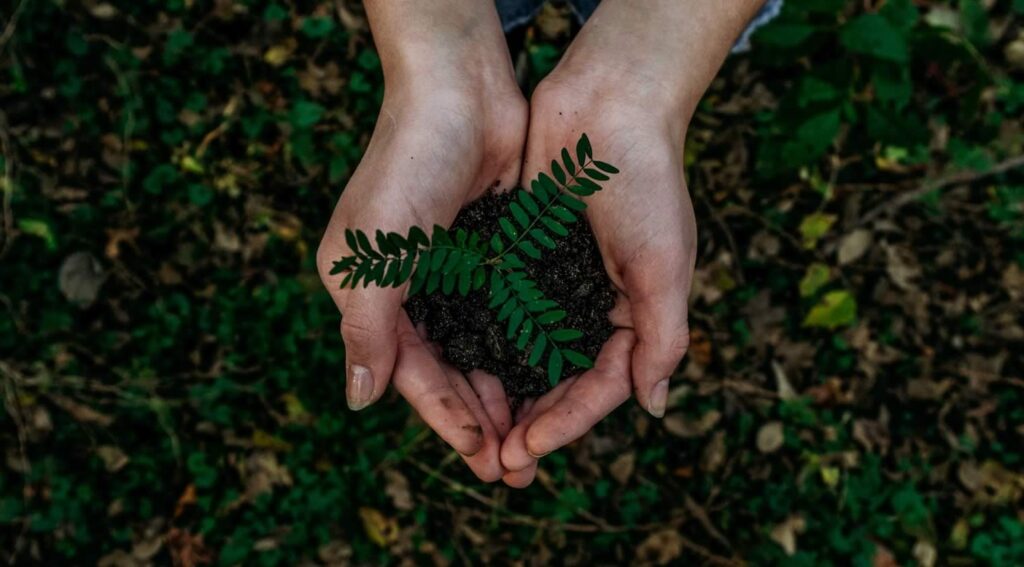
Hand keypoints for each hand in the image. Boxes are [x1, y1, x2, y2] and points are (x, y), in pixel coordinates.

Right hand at [316, 1, 526, 480]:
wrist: (460, 91)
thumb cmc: (406, 166)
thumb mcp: (374, 254)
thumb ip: (367, 328)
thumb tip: (358, 400)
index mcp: (369, 293)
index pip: (408, 372)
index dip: (444, 416)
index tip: (482, 454)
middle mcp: (409, 289)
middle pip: (447, 371)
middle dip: (479, 420)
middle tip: (515, 468)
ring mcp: (453, 272)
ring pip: (480, 350)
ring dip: (504, 394)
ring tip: (534, 439)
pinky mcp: (491, 254)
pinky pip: (508, 316)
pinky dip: (523, 350)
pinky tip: (548, 379)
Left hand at [498, 0, 763, 483]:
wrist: (607, 105)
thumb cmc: (646, 183)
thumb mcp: (665, 265)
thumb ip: (662, 337)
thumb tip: (653, 407)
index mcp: (633, 315)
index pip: (600, 387)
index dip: (566, 423)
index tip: (528, 448)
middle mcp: (592, 307)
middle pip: (559, 382)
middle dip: (531, 423)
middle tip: (497, 462)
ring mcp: (555, 284)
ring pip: (525, 355)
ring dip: (504, 395)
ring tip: (475, 433)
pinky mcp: (521, 258)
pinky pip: (499, 311)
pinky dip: (483, 342)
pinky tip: (457, 369)